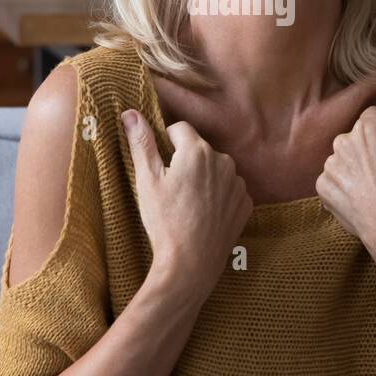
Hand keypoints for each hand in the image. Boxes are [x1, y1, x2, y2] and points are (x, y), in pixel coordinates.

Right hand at [122, 109, 253, 296]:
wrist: (191, 263)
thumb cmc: (165, 221)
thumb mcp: (147, 180)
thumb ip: (141, 143)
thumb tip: (131, 112)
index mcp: (197, 150)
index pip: (179, 128)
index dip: (165, 143)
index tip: (159, 166)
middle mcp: (223, 160)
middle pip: (198, 149)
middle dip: (184, 161)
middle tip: (171, 189)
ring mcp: (237, 182)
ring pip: (214, 168)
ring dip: (202, 177)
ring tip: (187, 204)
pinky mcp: (245, 203)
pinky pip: (228, 189)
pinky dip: (217, 196)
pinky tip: (203, 214)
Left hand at [315, 69, 375, 261]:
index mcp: (366, 126)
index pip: (374, 118)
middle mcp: (342, 140)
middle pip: (356, 136)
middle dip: (369, 149)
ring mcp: (330, 164)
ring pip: (343, 157)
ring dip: (355, 168)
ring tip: (375, 188)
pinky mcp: (322, 186)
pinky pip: (332, 179)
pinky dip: (343, 187)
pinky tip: (360, 198)